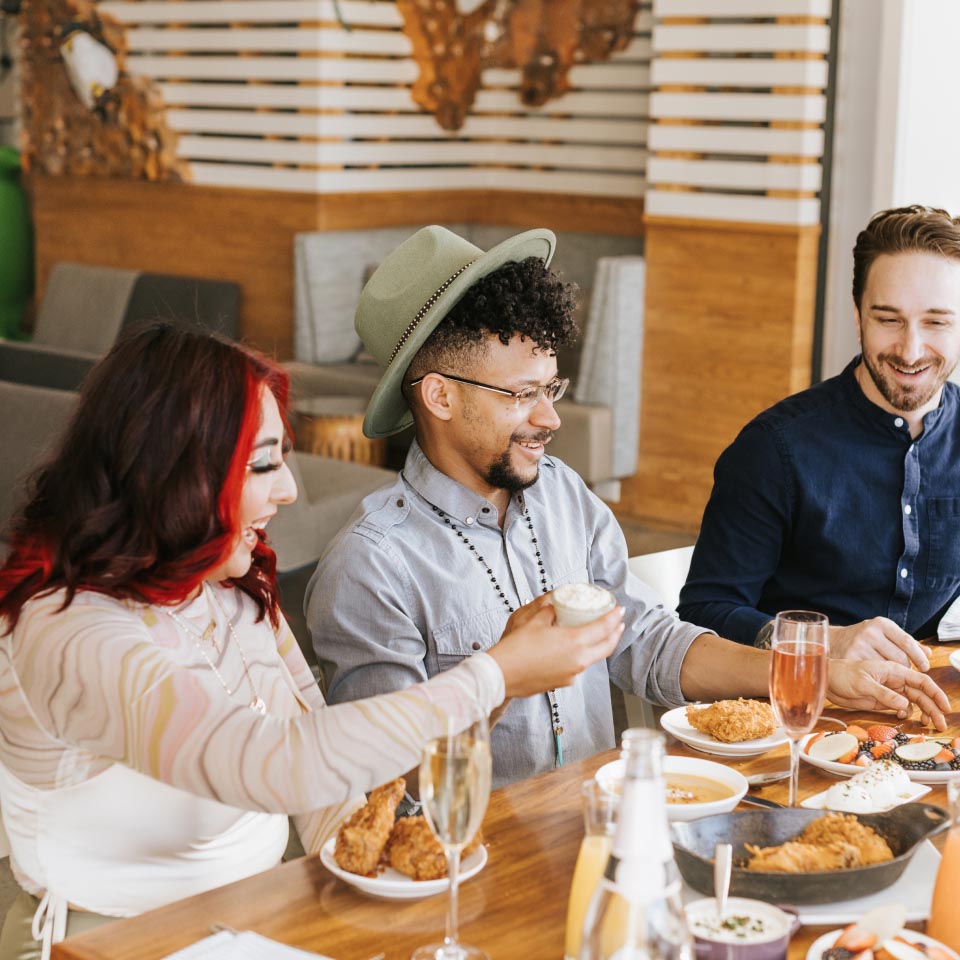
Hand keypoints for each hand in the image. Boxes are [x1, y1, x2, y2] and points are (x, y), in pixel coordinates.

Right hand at [487, 600, 624, 698]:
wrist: (502, 675)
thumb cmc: (516, 647)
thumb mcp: (533, 620)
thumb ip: (548, 612)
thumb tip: (554, 608)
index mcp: (574, 641)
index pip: (603, 628)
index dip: (614, 617)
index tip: (620, 610)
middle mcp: (578, 660)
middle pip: (607, 647)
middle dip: (615, 634)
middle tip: (618, 624)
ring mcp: (572, 674)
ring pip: (593, 658)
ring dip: (599, 646)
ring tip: (597, 636)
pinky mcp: (563, 683)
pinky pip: (577, 668)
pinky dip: (580, 658)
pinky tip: (572, 652)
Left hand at [827, 659, 949, 729]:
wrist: (828, 680)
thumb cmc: (842, 675)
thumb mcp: (862, 684)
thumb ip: (884, 694)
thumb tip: (905, 704)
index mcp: (893, 671)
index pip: (921, 681)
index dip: (936, 693)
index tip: (945, 707)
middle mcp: (895, 681)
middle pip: (921, 694)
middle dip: (933, 708)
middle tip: (941, 724)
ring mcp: (890, 691)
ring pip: (913, 702)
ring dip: (923, 713)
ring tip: (929, 725)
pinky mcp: (883, 700)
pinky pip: (901, 707)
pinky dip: (907, 713)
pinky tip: (905, 718)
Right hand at [829, 618, 929, 670]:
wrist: (833, 641)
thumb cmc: (864, 638)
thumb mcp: (884, 634)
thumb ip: (905, 643)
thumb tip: (928, 653)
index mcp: (881, 624)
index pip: (907, 642)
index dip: (918, 657)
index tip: (924, 667)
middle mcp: (870, 632)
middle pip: (899, 658)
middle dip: (906, 668)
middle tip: (904, 673)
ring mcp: (859, 645)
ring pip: (888, 668)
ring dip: (893, 675)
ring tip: (889, 674)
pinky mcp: (850, 658)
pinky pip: (874, 674)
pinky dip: (879, 678)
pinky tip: (877, 676)